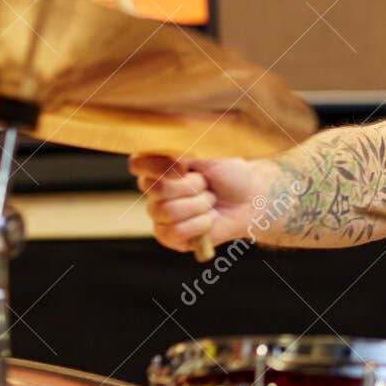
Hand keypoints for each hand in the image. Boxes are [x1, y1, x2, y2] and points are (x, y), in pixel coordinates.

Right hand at [129, 154, 271, 253]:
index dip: (157, 167)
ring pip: (168, 211)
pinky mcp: (167, 236)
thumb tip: (168, 157)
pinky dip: (200, 224)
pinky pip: (175, 232)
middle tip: (207, 184)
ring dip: (200, 205)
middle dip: (192, 187)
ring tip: (210, 200)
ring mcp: (158, 213)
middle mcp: (152, 188)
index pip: (137, 163)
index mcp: (157, 163)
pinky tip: (208, 219)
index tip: (183, 169)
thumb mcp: (210, 153)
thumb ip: (184, 150)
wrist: (248, 200)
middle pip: (156, 188)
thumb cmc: (229, 173)